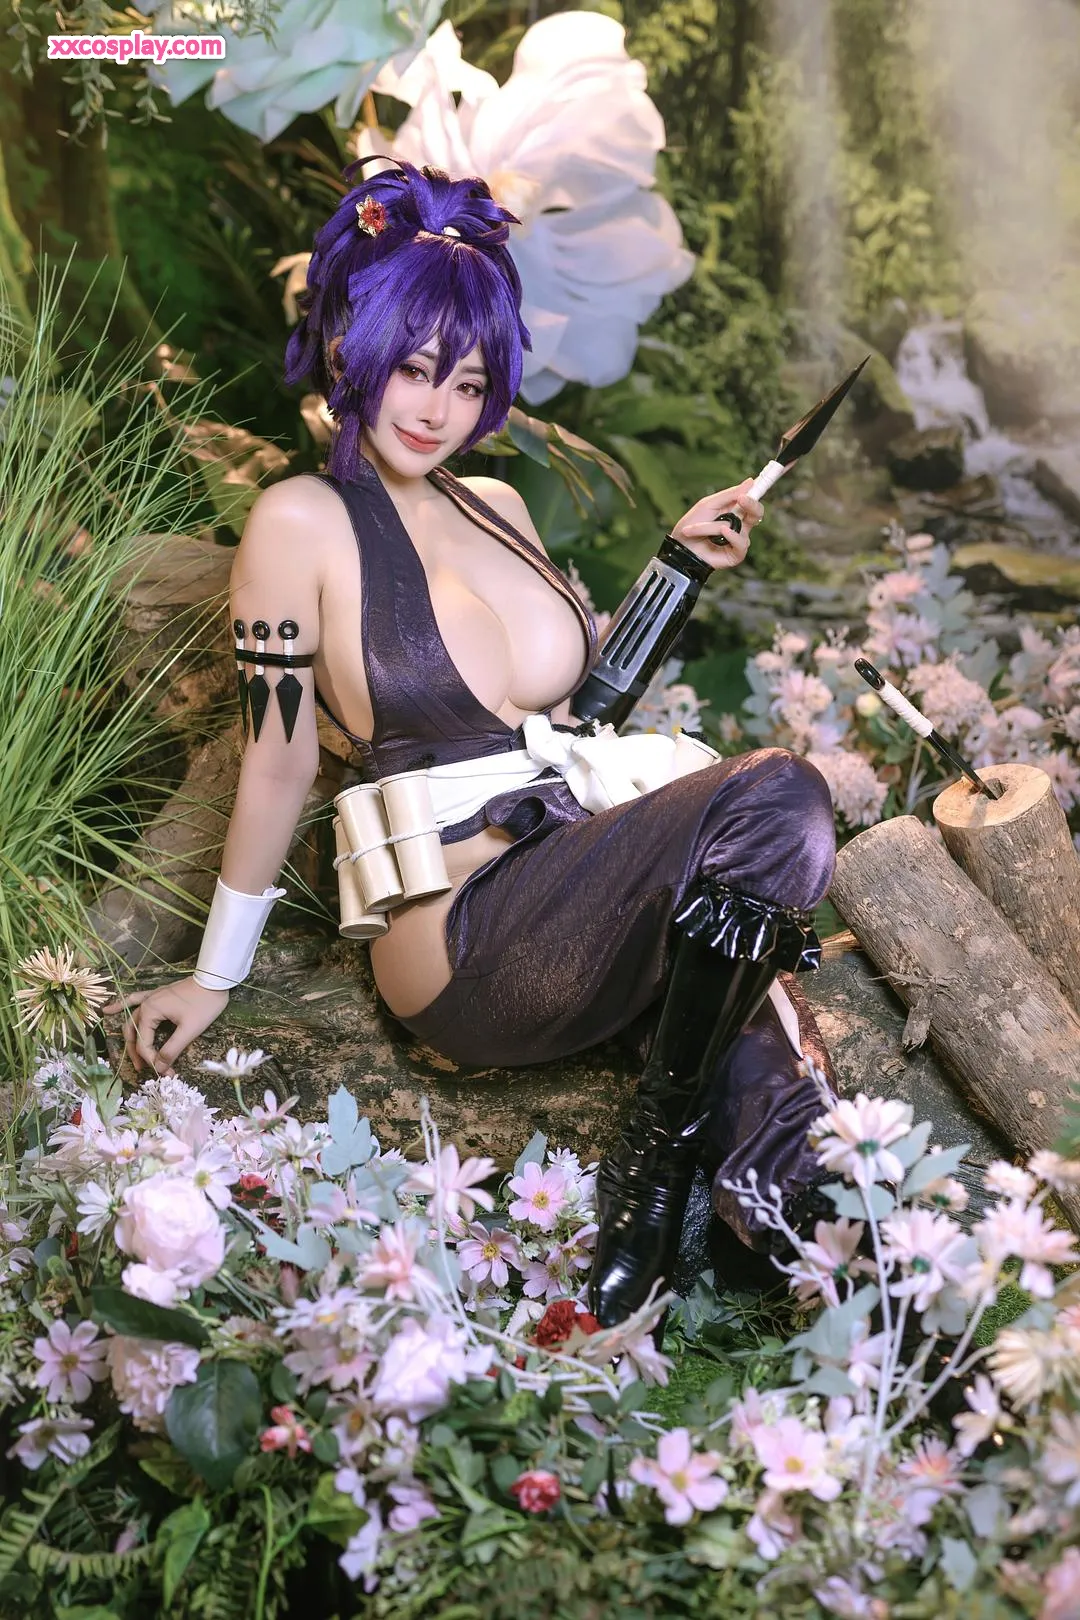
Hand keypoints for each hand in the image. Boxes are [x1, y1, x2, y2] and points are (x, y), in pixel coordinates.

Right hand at [102, 977, 229, 1076]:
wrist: (215, 981)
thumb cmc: (204, 1005)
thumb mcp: (189, 1030)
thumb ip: (172, 1049)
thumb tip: (161, 1067)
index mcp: (150, 1012)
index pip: (143, 1042)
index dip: (151, 1060)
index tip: (165, 1072)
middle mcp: (146, 1004)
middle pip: (133, 1033)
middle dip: (138, 1053)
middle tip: (144, 1069)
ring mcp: (150, 998)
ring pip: (132, 1020)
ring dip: (130, 1037)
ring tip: (132, 1055)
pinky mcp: (157, 995)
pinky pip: (135, 1000)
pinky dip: (122, 1005)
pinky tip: (108, 1010)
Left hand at [668, 478, 763, 571]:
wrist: (679, 546)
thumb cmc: (691, 524)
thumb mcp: (708, 504)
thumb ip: (729, 495)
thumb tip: (750, 482)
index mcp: (734, 510)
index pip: (752, 500)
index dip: (758, 491)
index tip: (758, 482)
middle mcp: (739, 524)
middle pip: (757, 513)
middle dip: (752, 505)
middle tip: (742, 499)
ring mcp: (738, 540)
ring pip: (739, 527)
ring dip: (714, 526)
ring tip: (696, 529)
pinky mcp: (736, 554)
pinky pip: (741, 543)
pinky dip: (732, 536)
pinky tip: (722, 532)